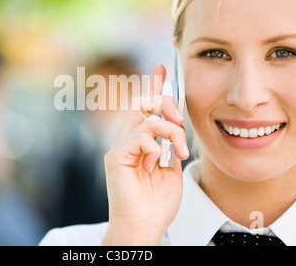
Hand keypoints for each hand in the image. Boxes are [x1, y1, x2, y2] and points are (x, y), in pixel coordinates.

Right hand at [102, 64, 188, 244]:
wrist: (144, 227)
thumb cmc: (156, 204)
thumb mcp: (171, 169)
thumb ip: (170, 146)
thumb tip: (176, 126)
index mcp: (140, 144)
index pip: (145, 108)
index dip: (154, 87)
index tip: (161, 68)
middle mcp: (127, 141)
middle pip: (142, 103)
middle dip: (165, 102)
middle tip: (179, 120)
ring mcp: (120, 148)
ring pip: (147, 119)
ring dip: (170, 133)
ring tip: (177, 154)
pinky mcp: (116, 157)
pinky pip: (141, 137)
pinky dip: (155, 149)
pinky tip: (156, 165)